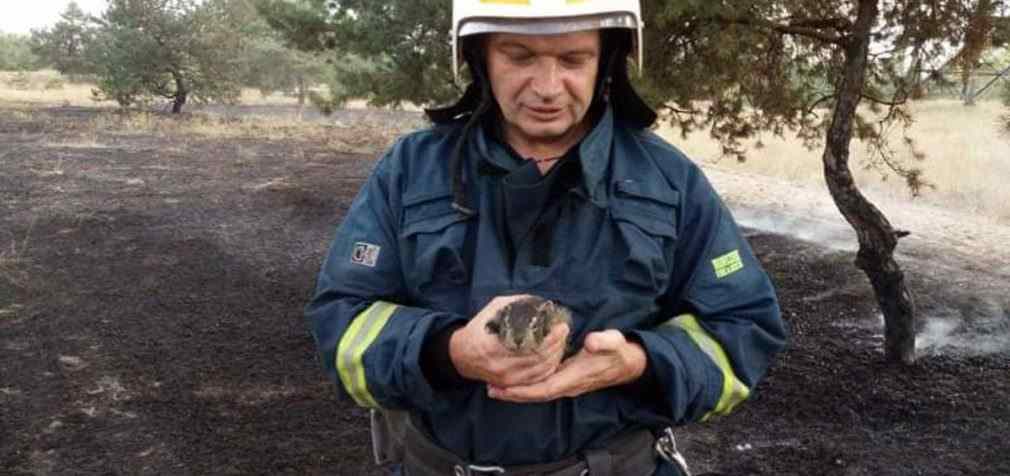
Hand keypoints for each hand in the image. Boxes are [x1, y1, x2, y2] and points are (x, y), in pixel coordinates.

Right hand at [449, 295, 569, 387]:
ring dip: (556, 356)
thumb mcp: (492, 310)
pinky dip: (549, 368)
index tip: (560, 325)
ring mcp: (506, 378)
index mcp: (494, 347)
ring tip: (562, 341)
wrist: (461, 356)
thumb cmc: (478, 330)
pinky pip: (536, 379)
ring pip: (540, 371)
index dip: (550, 338)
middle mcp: (500, 366)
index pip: (530, 346)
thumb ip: (515, 304)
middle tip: (564, 330)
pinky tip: (555, 357)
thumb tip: (539, 302)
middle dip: (557, 344)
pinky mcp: (510, 384)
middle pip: (539, 359)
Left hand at [487, 330, 645, 402]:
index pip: (544, 388)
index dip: (524, 390)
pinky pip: (541, 386)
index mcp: (574, 377)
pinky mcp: (564, 379)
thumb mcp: (614, 342)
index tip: (504, 388)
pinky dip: (526, 385)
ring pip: (537, 392)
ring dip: (517, 391)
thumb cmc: (617, 351)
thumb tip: (591, 342)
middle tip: (490, 388)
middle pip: (536, 395)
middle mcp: (568, 385)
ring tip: (495, 387)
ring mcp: (566, 384)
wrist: (627, 364)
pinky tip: (513, 380)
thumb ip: (603, 341)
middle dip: (513, 394)